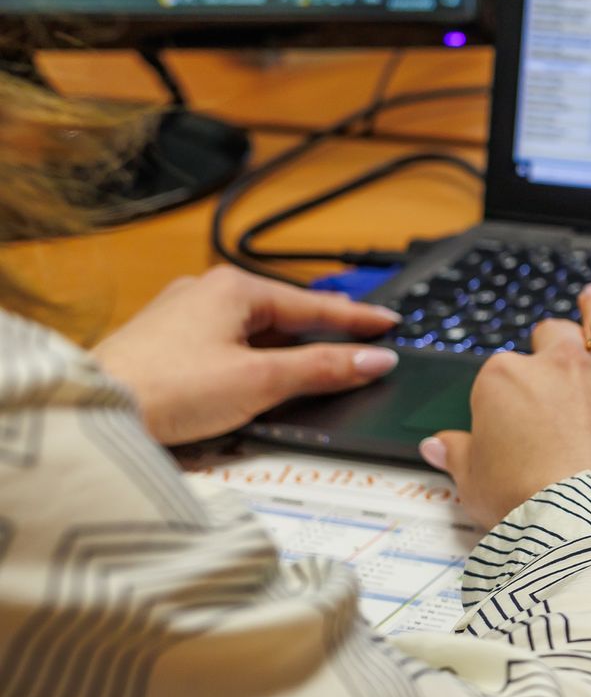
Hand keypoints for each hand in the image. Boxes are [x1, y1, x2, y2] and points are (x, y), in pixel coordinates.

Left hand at [94, 266, 400, 445]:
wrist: (94, 409)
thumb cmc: (167, 389)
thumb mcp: (261, 381)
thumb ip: (324, 368)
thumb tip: (375, 359)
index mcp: (234, 287)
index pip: (315, 305)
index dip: (358, 320)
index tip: (390, 324)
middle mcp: (206, 290)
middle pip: (284, 315)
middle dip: (321, 333)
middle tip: (361, 345)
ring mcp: (181, 315)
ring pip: (253, 330)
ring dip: (286, 350)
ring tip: (318, 367)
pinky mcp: (164, 343)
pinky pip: (227, 344)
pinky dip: (254, 358)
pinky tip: (261, 377)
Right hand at [421, 279, 590, 525]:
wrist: (585, 525)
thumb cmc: (527, 504)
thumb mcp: (473, 484)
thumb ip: (458, 456)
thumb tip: (438, 446)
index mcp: (507, 379)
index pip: (502, 374)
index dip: (504, 397)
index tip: (506, 422)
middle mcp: (562, 367)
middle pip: (554, 337)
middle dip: (550, 342)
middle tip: (550, 354)